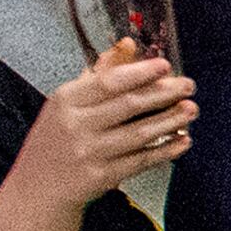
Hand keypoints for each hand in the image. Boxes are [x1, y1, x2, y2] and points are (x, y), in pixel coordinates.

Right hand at [8, 42, 195, 206]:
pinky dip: (165, 150)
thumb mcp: (69, 101)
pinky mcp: (103, 176)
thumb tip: (128, 43)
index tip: (165, 65)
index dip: (140, 73)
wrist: (39, 186)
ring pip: (139, 134)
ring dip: (170, 120)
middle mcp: (77, 125)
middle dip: (164, 94)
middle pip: (129, 105)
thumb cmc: (57, 137)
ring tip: (191, 110)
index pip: (108, 82)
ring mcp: (90, 152)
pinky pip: (141, 160)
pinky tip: (182, 140)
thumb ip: (100, 72)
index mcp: (67, 100)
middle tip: (188, 86)